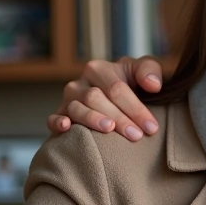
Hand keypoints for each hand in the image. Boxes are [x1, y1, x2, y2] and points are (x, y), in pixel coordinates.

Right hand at [48, 56, 163, 140]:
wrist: (117, 95)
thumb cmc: (132, 82)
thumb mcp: (143, 70)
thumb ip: (150, 70)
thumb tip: (152, 85)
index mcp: (99, 69)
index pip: (117, 89)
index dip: (135, 108)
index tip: (151, 127)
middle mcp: (80, 83)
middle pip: (96, 99)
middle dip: (119, 118)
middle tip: (136, 135)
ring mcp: (68, 99)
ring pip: (76, 108)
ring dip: (92, 120)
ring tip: (108, 130)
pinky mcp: (60, 114)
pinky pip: (53, 118)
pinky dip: (57, 123)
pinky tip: (66, 128)